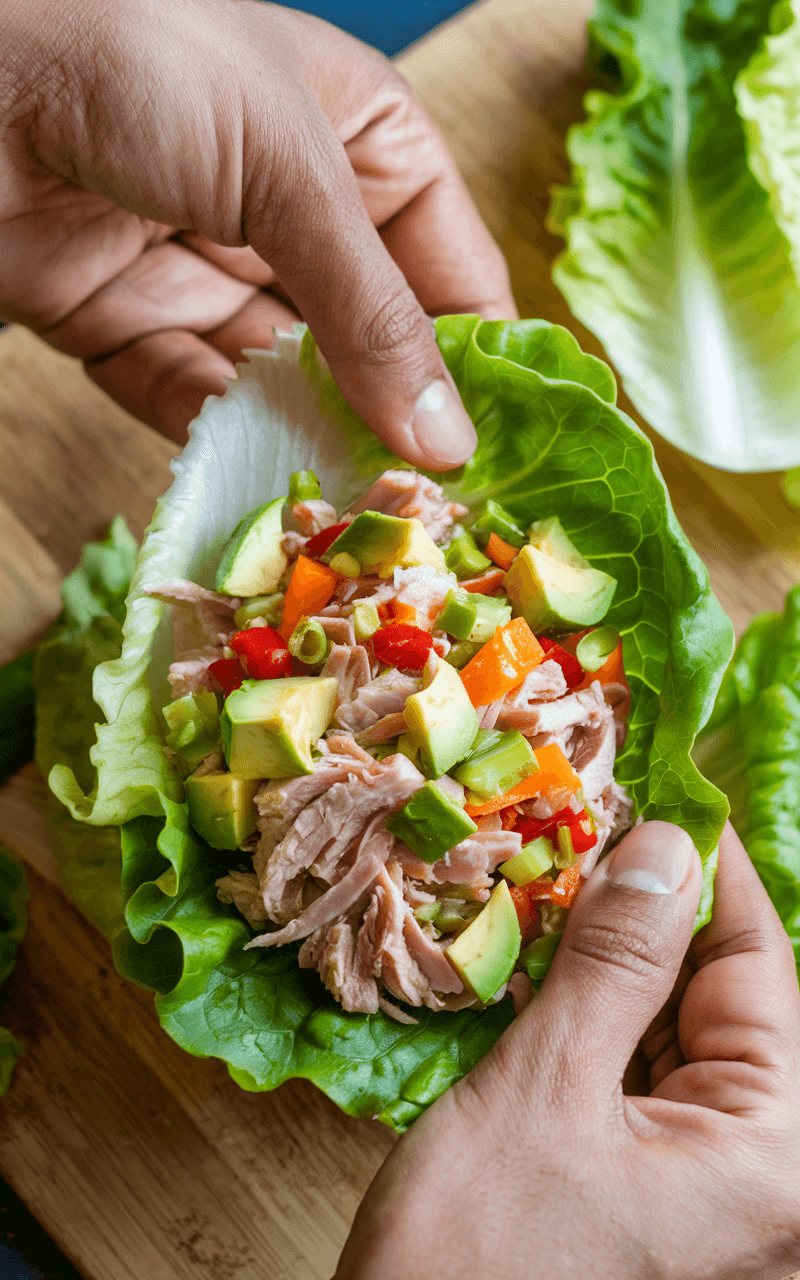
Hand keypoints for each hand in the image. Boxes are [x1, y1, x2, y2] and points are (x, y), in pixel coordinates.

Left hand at [0, 0, 514, 465]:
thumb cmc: (137, 52)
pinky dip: (220, 444)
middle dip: (394, 418)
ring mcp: (205, 266)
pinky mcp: (124, 318)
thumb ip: (371, 313)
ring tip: (354, 512)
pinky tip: (262, 487)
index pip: (452, 269)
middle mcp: (290, 210)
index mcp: (358, 143)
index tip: (502, 453)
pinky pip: (190, 397)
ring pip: (281, 383)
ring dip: (309, 444)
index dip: (481, 362)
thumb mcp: (288, 170)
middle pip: (368, 340)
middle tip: (431, 504)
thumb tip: (446, 438)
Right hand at [336, 822, 799, 1279]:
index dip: (710, 867)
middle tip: (588, 831)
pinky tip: (551, 967)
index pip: (762, 965)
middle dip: (655, 910)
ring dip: (620, 961)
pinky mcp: (657, 1204)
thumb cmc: (476, 1263)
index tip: (665, 791)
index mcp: (779, 1159)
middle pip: (725, 999)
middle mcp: (768, 1179)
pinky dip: (600, 1020)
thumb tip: (662, 846)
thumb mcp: (546, 1092)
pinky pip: (644, 1083)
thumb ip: (616, 962)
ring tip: (560, 883)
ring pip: (680, 1035)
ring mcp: (715, 1198)